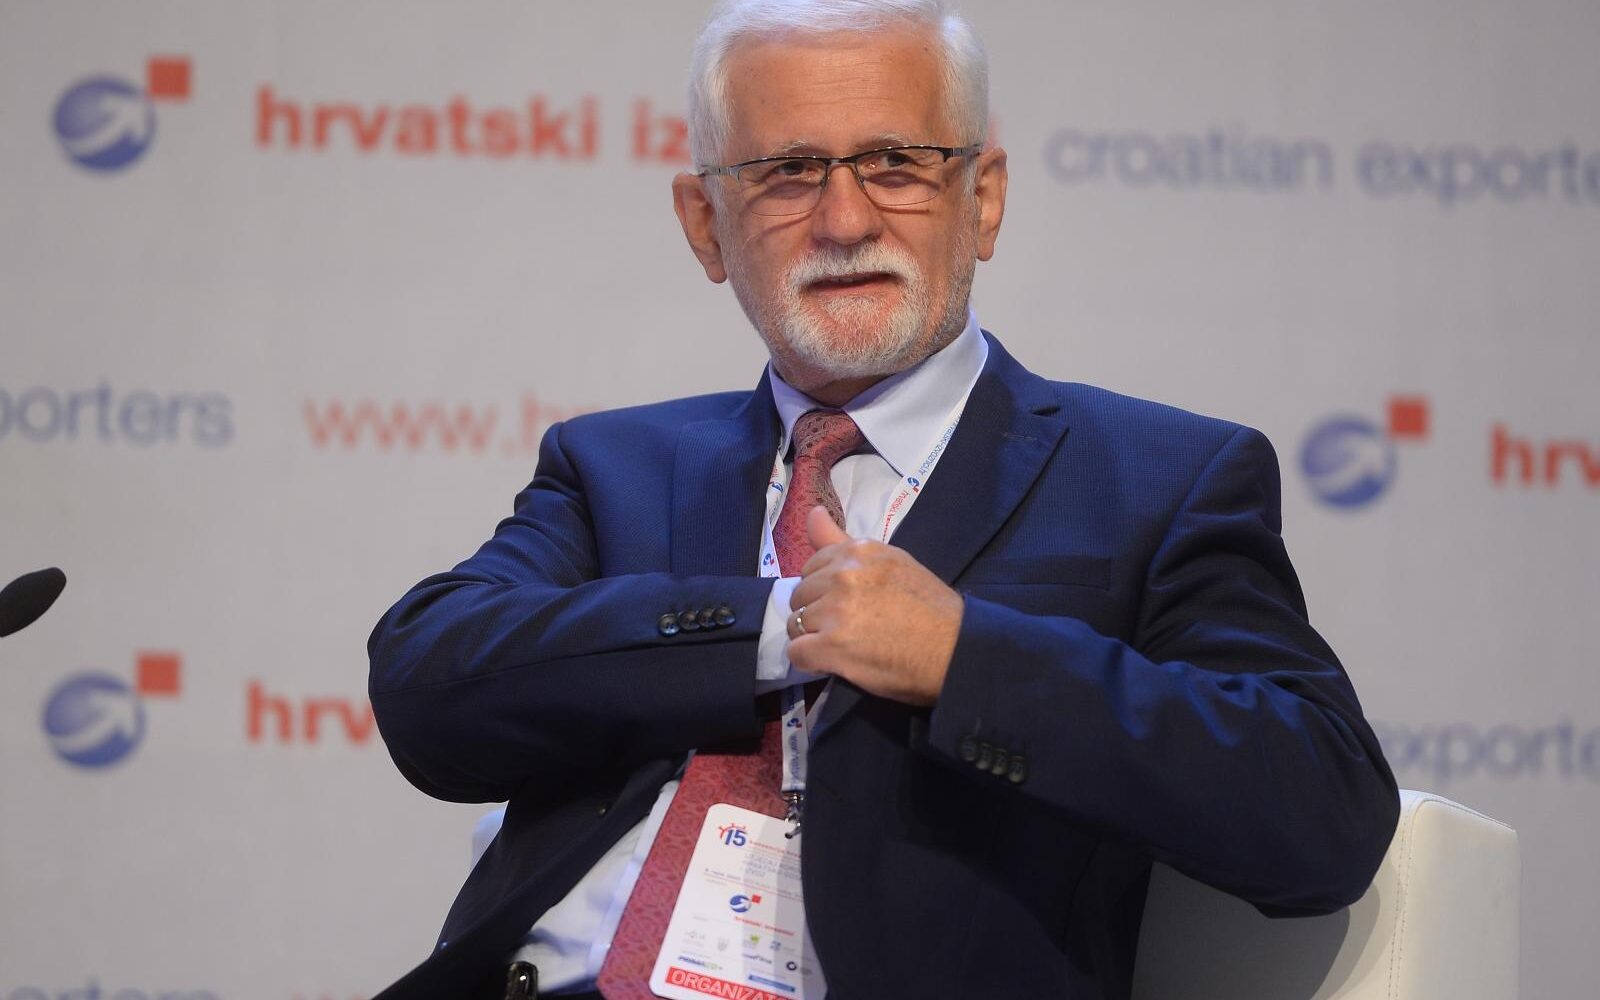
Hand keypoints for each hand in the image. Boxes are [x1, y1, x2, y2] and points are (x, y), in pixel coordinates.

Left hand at [787, 506, 963, 706]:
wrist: (955, 650)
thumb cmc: (930, 608)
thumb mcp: (891, 561)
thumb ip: (844, 541)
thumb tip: (812, 512)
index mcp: (859, 551)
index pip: (812, 566)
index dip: (825, 588)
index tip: (846, 602)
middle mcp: (844, 575)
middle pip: (800, 594)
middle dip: (816, 611)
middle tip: (848, 627)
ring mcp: (835, 610)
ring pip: (795, 623)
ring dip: (814, 637)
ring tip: (844, 646)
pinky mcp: (831, 646)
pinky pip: (797, 652)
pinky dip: (810, 661)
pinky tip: (833, 662)